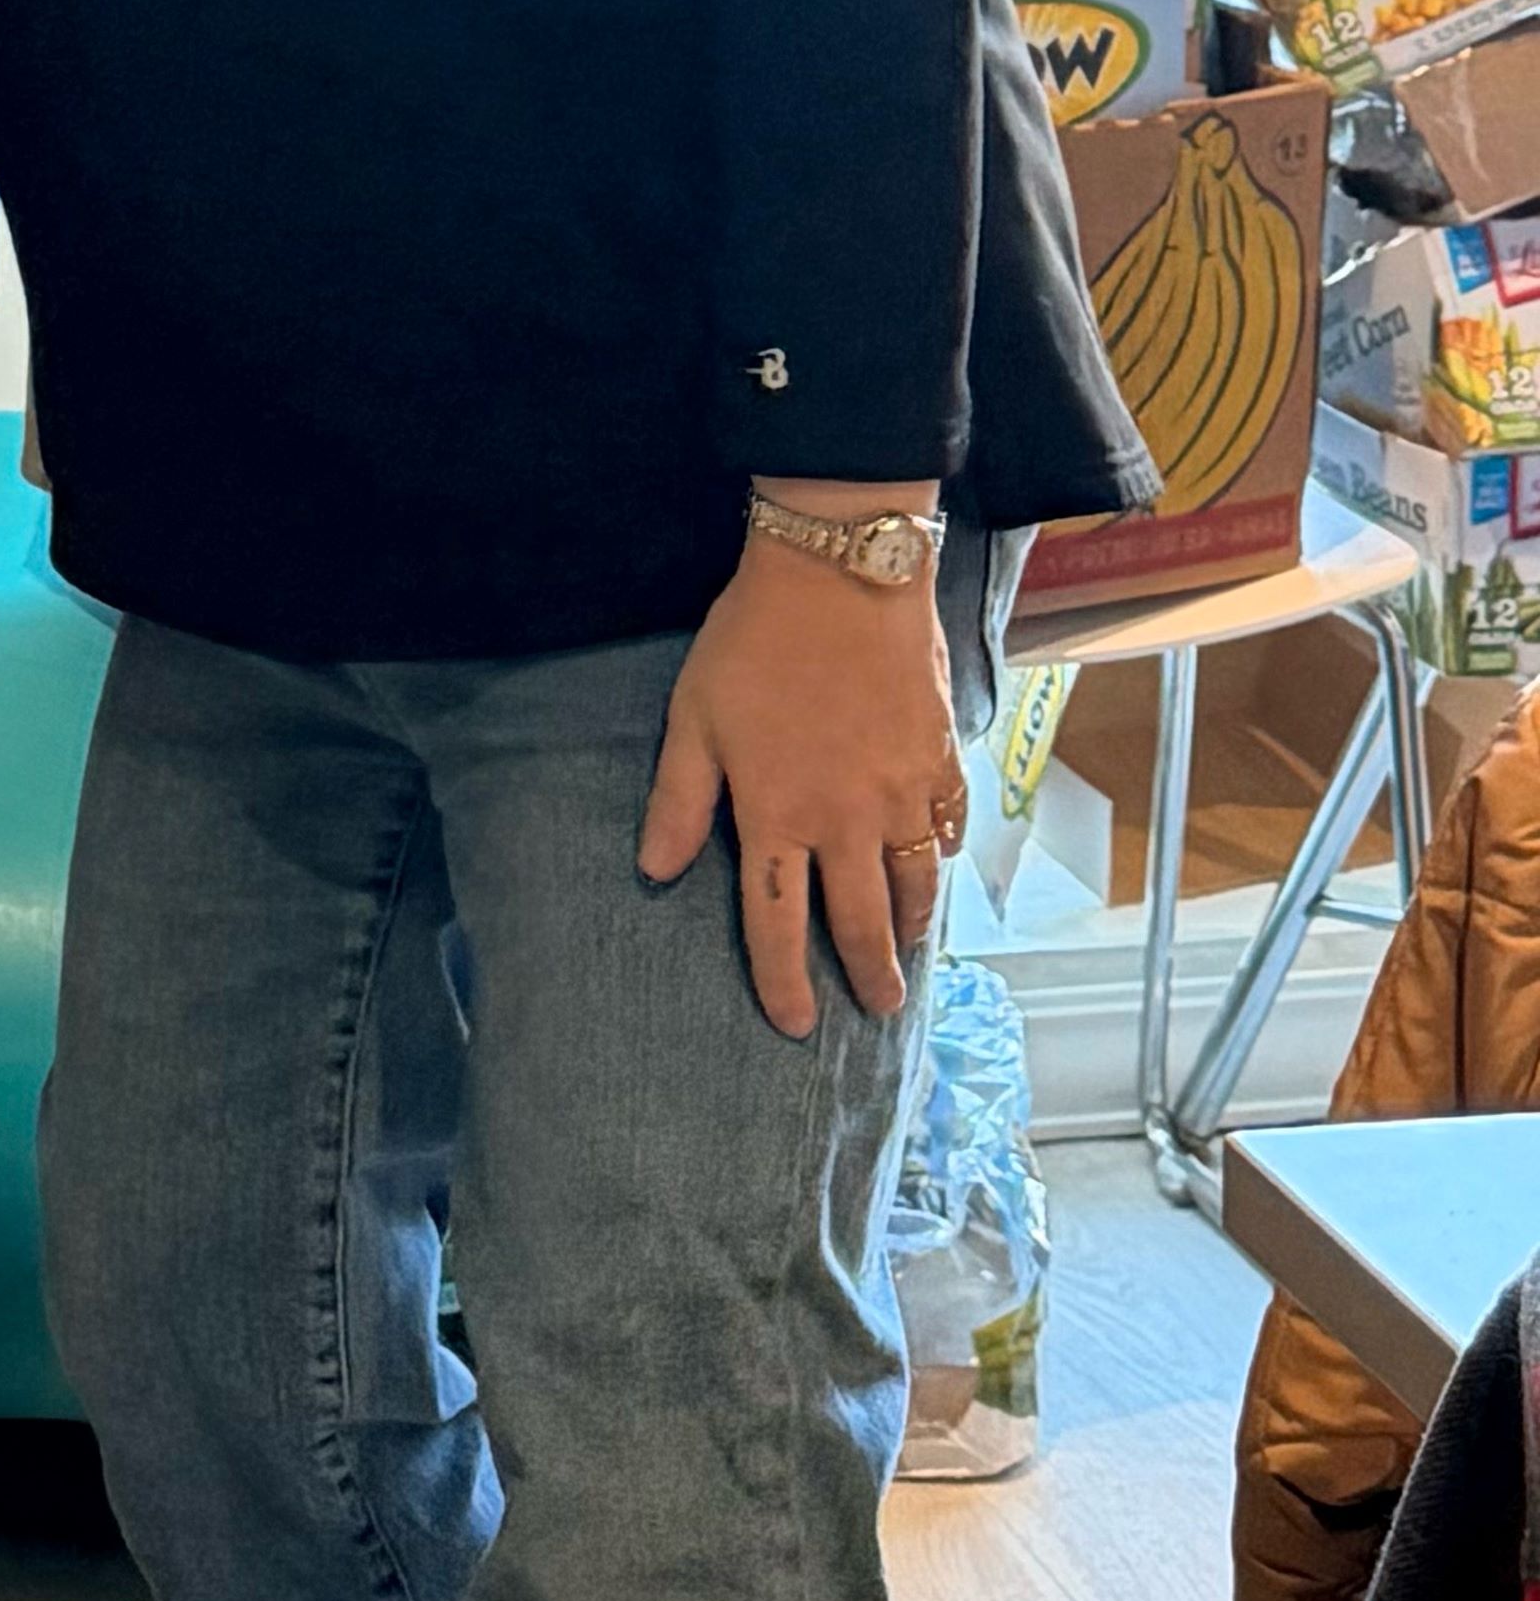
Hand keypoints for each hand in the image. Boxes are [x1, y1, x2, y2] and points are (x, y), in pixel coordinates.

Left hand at [637, 514, 958, 1036]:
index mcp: (778, 816)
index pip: (778, 923)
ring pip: (914, 885)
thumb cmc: (754, 642)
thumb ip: (679, 802)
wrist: (841, 574)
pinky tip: (936, 865)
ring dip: (911, 927)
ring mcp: (903, 792)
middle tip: (878, 1011)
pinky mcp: (942, 758)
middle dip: (869, 975)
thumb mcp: (693, 719)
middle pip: (862, 921)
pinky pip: (947, 827)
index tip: (797, 1025)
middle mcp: (847, 820)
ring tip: (908, 953)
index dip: (784, 982)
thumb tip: (653, 873)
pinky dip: (941, 856)